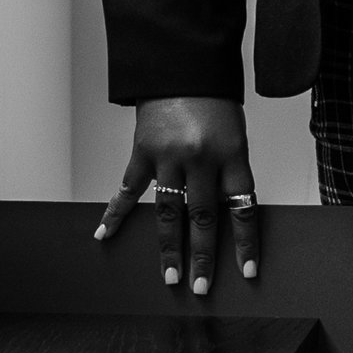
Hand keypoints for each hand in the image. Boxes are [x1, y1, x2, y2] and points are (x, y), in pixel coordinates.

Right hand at [95, 97, 260, 297]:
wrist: (182, 63)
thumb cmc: (214, 103)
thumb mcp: (235, 136)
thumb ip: (229, 174)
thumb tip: (225, 220)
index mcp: (232, 154)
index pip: (243, 207)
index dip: (246, 243)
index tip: (248, 272)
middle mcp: (201, 158)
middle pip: (203, 217)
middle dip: (203, 257)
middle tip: (201, 288)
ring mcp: (169, 156)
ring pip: (169, 212)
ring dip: (168, 248)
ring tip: (169, 276)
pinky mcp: (143, 151)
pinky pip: (129, 189)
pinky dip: (116, 213)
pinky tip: (105, 235)